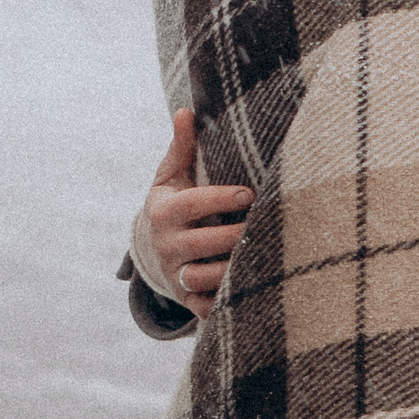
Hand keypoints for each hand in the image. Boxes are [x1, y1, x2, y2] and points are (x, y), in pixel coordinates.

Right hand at [145, 111, 252, 314]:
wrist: (151, 251)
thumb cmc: (172, 204)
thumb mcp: (170, 177)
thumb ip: (182, 148)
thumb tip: (186, 111)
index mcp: (163, 212)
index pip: (191, 205)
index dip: (220, 199)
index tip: (250, 193)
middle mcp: (166, 246)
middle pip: (201, 243)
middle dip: (234, 235)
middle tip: (266, 225)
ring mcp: (175, 275)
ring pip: (204, 277)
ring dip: (233, 269)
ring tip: (263, 256)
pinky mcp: (187, 300)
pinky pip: (206, 306)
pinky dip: (226, 303)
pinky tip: (253, 289)